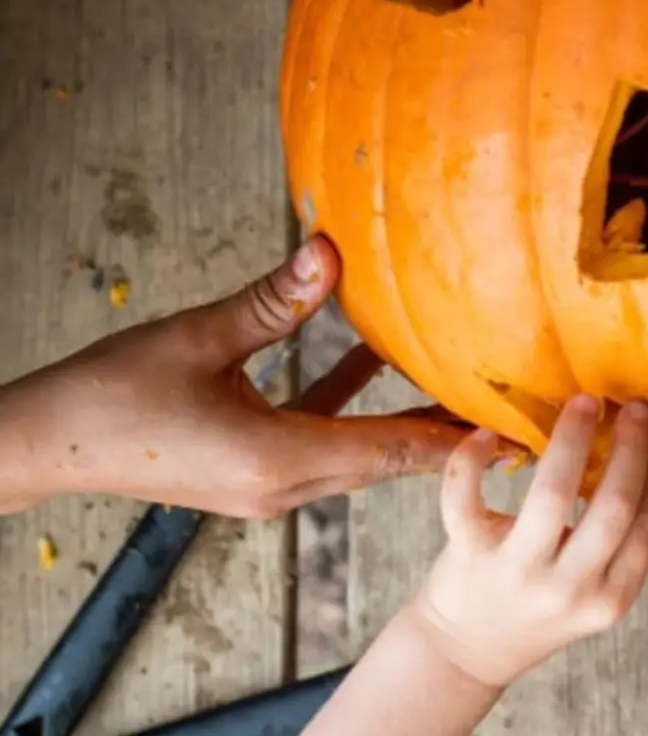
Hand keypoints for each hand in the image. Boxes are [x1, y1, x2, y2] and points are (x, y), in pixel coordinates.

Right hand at [0, 235, 520, 517]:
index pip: (390, 451)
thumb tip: (332, 248)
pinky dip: (351, 409)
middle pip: (385, 460)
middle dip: (444, 437)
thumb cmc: (110, 395)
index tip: (512, 435)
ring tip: (458, 391)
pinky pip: (318, 440)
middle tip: (504, 408)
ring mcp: (267, 487)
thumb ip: (273, 299)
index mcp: (278, 460)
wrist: (46, 445)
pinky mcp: (250, 474)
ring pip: (357, 454)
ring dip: (404, 425)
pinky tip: (374, 362)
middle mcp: (283, 486)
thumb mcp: (197, 337)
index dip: (455, 442)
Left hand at [409, 396, 647, 687]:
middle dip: (631, 447)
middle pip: (615, 506)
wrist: (467, 652)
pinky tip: (489, 435)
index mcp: (612, 596)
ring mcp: (519, 574)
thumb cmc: (537, 607)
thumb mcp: (594, 592)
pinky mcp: (469, 559)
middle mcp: (571, 589)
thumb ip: (618, 543)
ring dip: (572, 441)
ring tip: (584, 403)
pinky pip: (465, 501)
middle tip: (635, 406)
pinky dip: (472, 462)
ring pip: (552, 496)